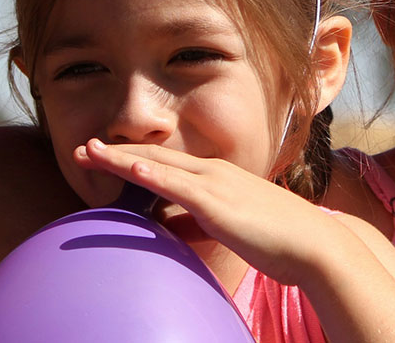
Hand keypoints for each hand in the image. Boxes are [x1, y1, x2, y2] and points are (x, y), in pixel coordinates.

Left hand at [75, 139, 345, 285]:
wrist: (313, 245)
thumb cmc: (278, 240)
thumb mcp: (230, 228)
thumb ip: (200, 224)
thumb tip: (170, 228)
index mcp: (217, 177)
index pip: (167, 163)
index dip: (132, 157)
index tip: (102, 154)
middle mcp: (213, 172)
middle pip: (155, 157)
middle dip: (116, 151)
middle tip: (82, 148)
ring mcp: (215, 184)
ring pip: (159, 166)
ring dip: (120, 158)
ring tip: (88, 152)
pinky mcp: (218, 203)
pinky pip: (178, 186)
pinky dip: (151, 174)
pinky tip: (129, 168)